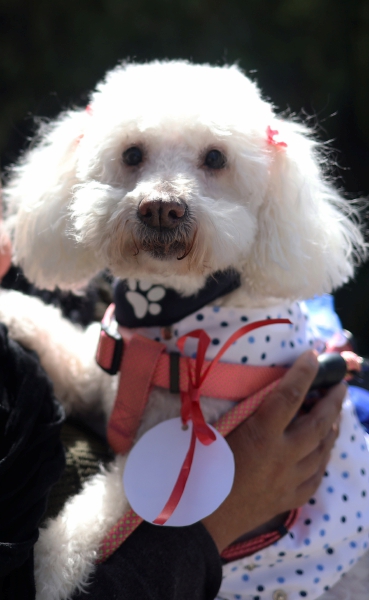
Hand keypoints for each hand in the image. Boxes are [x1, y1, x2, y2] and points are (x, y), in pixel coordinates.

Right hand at [202, 350, 345, 552]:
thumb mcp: (213, 432)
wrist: (200, 521)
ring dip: (331, 429)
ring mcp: (289, 479)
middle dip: (331, 400)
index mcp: (261, 435)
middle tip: (339, 384)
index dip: (303, 372)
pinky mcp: (288, 498)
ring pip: (322, 450)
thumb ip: (237, 410)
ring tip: (335, 415)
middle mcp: (282, 456)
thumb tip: (253, 390)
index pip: (290, 395)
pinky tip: (322, 451)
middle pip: (317, 423)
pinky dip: (322, 459)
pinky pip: (316, 476)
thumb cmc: (198, 471)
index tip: (313, 355)